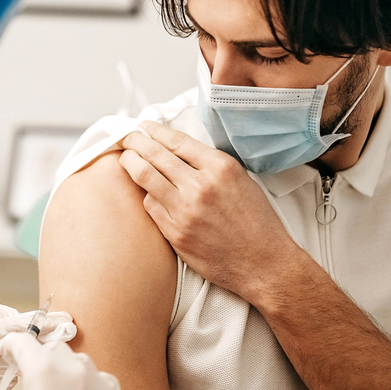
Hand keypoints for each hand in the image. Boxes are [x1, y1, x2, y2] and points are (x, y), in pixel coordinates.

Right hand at [0, 334, 125, 389]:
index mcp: (44, 369)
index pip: (24, 343)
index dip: (11, 346)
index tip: (7, 353)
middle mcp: (74, 369)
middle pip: (54, 350)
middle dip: (41, 358)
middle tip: (31, 375)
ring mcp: (99, 384)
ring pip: (82, 363)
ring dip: (68, 371)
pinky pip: (105, 382)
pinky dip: (93, 387)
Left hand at [117, 120, 304, 297]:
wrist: (264, 263)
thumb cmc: (257, 223)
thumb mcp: (242, 180)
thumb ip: (211, 165)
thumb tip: (180, 151)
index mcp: (221, 168)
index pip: (177, 141)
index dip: (156, 131)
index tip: (145, 126)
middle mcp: (200, 186)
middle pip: (155, 155)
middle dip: (136, 142)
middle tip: (128, 138)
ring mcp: (185, 211)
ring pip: (145, 178)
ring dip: (131, 164)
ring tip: (126, 158)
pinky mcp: (176, 233)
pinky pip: (150, 206)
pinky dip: (147, 195)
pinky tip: (147, 191)